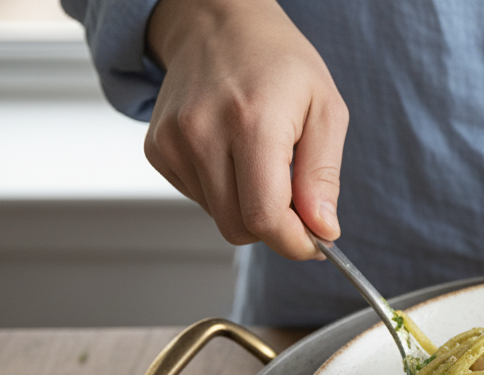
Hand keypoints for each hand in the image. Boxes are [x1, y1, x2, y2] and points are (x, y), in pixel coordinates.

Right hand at [145, 0, 347, 258]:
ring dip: (249, 206)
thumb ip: (324, 176)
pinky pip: (200, 198)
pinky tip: (233, 155)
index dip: (295, 242)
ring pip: (220, 217)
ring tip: (262, 162)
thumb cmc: (280, 64)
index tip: (316, 241)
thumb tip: (324, 230)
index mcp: (251, 123)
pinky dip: (224, 191)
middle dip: (275, 227)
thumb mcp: (325, 110)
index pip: (265, 217)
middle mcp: (203, 133)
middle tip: (295, 200)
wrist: (218, 24)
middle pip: (240, 227)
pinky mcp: (158, 149)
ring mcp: (173, 142)